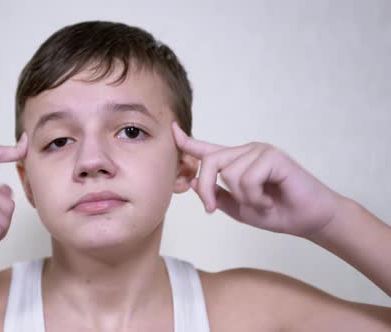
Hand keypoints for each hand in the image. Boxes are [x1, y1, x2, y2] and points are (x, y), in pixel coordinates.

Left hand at [171, 122, 345, 237]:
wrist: (308, 219)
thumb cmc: (276, 212)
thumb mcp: (238, 208)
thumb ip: (217, 195)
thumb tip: (193, 181)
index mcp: (236, 162)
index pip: (207, 149)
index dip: (187, 141)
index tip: (172, 130)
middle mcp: (246, 152)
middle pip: (210, 162)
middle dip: (206, 188)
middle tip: (211, 209)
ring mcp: (260, 151)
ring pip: (229, 173)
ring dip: (243, 197)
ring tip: (261, 202)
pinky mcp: (272, 156)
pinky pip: (247, 177)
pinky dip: (255, 196)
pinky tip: (269, 200)